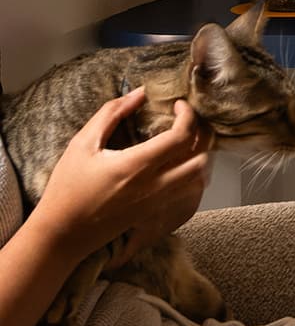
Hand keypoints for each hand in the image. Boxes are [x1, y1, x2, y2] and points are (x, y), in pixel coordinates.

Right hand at [37, 93, 212, 264]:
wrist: (63, 232)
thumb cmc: (68, 186)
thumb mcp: (83, 143)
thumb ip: (112, 113)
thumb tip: (139, 93)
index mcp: (136, 165)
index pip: (182, 137)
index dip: (188, 115)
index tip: (178, 105)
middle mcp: (153, 186)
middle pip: (201, 158)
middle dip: (201, 134)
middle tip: (187, 121)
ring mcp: (157, 202)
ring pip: (199, 178)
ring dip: (200, 156)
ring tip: (185, 141)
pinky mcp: (155, 213)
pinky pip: (189, 193)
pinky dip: (193, 176)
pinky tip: (178, 165)